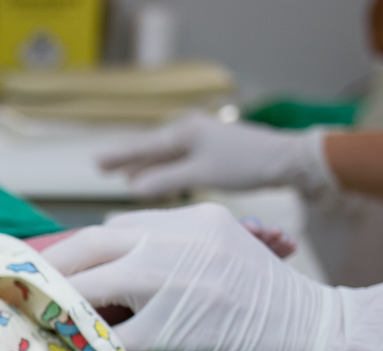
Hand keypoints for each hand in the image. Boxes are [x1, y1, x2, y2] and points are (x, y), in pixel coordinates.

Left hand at [41, 203, 382, 350]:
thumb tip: (111, 279)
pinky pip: (114, 338)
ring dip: (60, 310)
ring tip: (37, 327)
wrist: (323, 335)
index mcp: (188, 220)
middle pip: (87, 247)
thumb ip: (169, 255)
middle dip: (51, 274)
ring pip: (90, 288)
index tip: (48, 276)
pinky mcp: (176, 323)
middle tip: (24, 297)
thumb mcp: (220, 255)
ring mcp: (174, 279)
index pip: (110, 229)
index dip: (73, 255)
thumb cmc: (269, 306)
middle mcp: (177, 239)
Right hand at [97, 112, 333, 196]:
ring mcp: (203, 139)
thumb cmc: (244, 164)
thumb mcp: (200, 174)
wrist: (286, 159)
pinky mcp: (214, 150)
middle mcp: (191, 130)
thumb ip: (165, 180)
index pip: (143, 147)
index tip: (95, 162)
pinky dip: (163, 168)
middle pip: (151, 148)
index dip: (119, 157)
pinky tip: (159, 177)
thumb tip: (133, 188)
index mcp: (185, 131)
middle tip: (101, 168)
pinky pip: (178, 159)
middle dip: (127, 160)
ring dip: (145, 166)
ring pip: (165, 154)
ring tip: (124, 176)